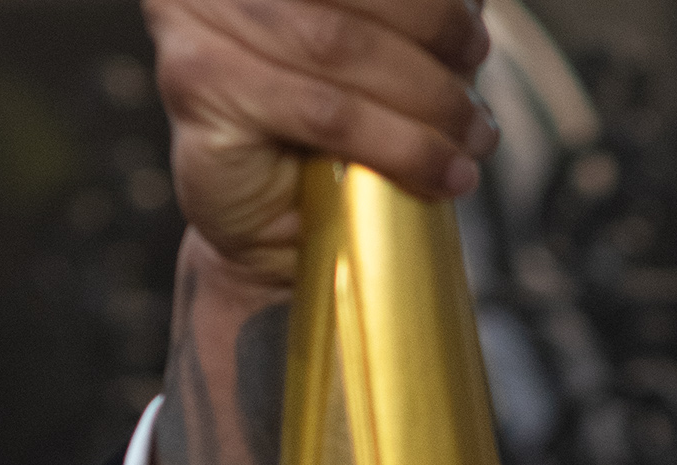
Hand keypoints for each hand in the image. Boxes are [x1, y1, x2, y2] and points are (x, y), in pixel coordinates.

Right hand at [141, 0, 497, 464]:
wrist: (272, 229)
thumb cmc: (323, 131)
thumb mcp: (370, 55)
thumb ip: (403, 22)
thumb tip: (474, 3)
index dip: (426, 1)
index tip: (476, 33)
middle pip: (350, 0)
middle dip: (434, 45)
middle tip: (477, 105)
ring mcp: (198, 32)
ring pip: (339, 49)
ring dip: (427, 99)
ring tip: (471, 140)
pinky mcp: (203, 93)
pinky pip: (324, 111)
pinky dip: (396, 143)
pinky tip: (441, 171)